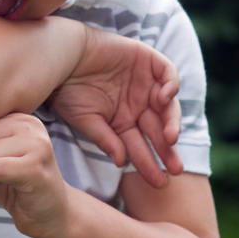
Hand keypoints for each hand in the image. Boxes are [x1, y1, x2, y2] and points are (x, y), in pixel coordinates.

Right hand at [48, 26, 182, 187]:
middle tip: (176, 169)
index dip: (150, 165)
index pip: (141, 147)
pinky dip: (171, 85)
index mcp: (123, 121)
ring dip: (172, 122)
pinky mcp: (147, 59)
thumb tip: (121, 163)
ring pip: (168, 106)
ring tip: (170, 138)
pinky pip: (168, 73)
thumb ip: (106, 139)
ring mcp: (144, 82)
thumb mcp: (86, 119)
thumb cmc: (68, 89)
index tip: (159, 182)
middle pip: (159, 130)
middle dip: (167, 150)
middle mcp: (138, 104)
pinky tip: (163, 99)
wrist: (63, 55)